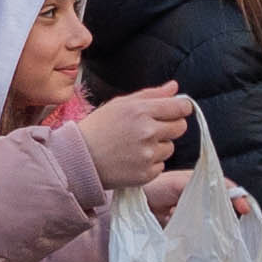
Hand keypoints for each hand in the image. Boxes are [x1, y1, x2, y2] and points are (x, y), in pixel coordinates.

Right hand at [82, 86, 198, 191]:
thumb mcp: (121, 104)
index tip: (177, 110)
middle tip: (152, 128)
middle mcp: (147, 132)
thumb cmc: (99, 128)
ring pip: (170, 147)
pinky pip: (161, 165)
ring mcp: (148, 155)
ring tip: (136, 145)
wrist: (79, 159)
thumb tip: (175, 87)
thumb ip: (151, 94)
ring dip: (159, 146)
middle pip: (181, 127)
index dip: (182, 108)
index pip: (181, 107)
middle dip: (171, 126)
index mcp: (141, 110)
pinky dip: (151, 163)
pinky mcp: (146, 174)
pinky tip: (133, 159)